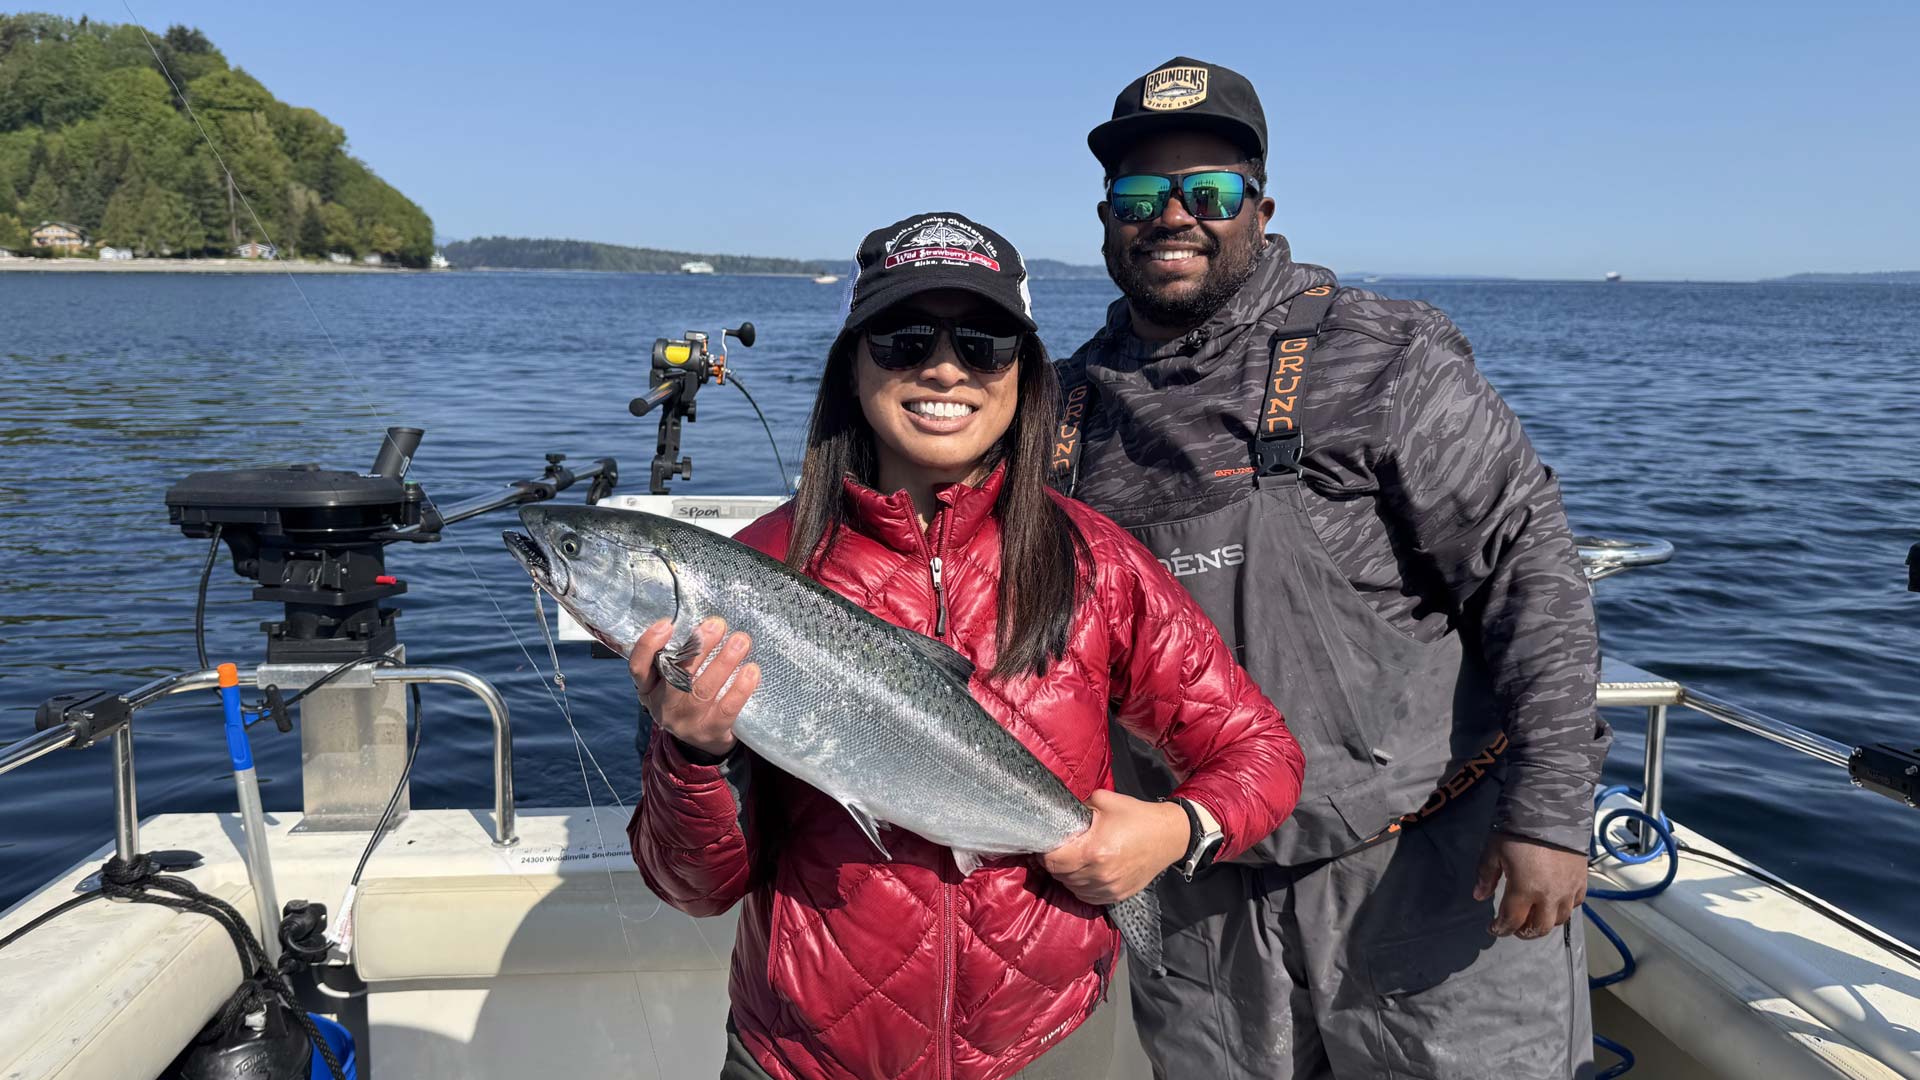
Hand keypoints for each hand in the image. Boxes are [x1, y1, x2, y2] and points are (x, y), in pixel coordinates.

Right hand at [629, 617, 759, 758]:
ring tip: (740, 641)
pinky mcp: (710, 732)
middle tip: (717, 625)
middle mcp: (663, 707)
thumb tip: (702, 622)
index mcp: (648, 689)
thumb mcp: (671, 681)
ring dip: (724, 661)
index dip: (649, 645)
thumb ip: (678, 657)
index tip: (667, 624)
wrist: (704, 741)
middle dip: (698, 647)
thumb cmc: (688, 697)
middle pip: (676, 674)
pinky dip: (740, 688)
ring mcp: (686, 722)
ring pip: (704, 689)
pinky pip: (727, 708)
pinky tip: (751, 670)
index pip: (638, 667)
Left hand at [1042, 789, 1189, 905]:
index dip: (1045, 852)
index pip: (1052, 860)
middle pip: (1059, 875)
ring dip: (1067, 875)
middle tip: (1060, 848)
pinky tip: (1086, 872)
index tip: (1048, 843)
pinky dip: (1081, 886)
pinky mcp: (1116, 896)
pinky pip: (1086, 896)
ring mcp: (1108, 888)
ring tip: (1074, 859)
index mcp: (1093, 850)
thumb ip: (1079, 808)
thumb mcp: (1104, 800)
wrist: (1169, 836)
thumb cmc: (1137, 816)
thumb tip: (1061, 815)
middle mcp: (1099, 874)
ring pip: (1071, 887)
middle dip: (1055, 862)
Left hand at [1474, 831, 1588, 938]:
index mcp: (1524, 890)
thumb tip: (1479, 896)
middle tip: (1515, 927)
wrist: (1553, 810)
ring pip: (1560, 919)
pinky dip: (1564, 908)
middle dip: (1524, 932)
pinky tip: (1555, 902)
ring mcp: (1569, 890)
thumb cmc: (1518, 830)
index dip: (1501, 928)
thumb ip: (1486, 876)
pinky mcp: (1582, 880)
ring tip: (1534, 917)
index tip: (1493, 928)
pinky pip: (1575, 904)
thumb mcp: (1494, 850)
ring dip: (1545, 922)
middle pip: (1539, 928)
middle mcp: (1549, 896)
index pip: (1512, 920)